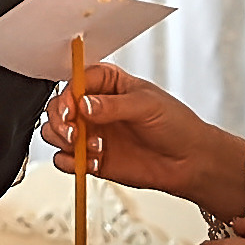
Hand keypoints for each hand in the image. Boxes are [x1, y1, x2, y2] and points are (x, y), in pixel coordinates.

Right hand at [42, 62, 244, 220]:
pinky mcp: (90, 158)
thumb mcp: (147, 106)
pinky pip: (64, 160)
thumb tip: (85, 105)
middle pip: (57, 107)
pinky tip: (90, 162)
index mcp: (107, 83)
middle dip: (59, 120)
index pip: (75, 81)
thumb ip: (114, 105)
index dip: (68, 95)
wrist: (190, 161)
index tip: (73, 109)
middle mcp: (93, 106)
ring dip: (63, 140)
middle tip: (73, 132)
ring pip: (54, 132)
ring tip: (88, 148)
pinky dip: (70, 162)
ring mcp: (90, 133)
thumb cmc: (176, 124)